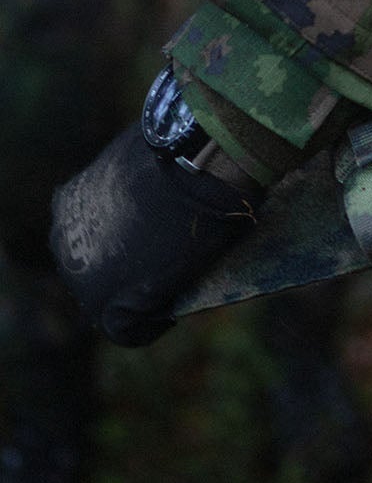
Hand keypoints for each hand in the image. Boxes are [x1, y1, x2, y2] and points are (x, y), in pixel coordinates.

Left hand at [50, 125, 261, 345]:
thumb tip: (157, 193)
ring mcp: (81, 277)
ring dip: (136, 297)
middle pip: (93, 272)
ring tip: (173, 286)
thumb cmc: (181, 152)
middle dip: (124, 271)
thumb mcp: (142, 160)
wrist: (197, 165)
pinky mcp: (107, 306)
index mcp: (67, 206)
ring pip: (106, 302)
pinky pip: (126, 330)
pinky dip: (149, 326)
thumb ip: (133, 187)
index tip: (153, 244)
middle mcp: (63, 243)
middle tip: (164, 266)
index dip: (123, 245)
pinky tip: (173, 313)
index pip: (92, 240)